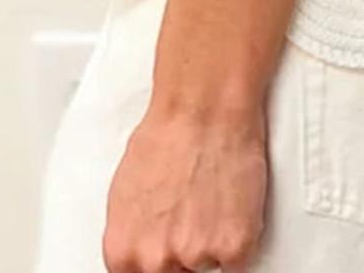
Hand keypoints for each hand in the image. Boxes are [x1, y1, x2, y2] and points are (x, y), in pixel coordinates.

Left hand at [100, 95, 268, 272]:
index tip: (169, 250)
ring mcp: (196, 256)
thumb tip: (140, 245)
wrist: (204, 106)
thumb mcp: (125, 191)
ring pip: (206, 266)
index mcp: (123, 251)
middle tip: (191, 213)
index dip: (156, 262)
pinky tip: (229, 203)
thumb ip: (133, 232)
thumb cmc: (167, 133)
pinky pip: (238, 261)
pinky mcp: (235, 247)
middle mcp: (156, 261)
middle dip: (183, 249)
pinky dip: (240, 236)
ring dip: (212, 240)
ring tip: (210, 197)